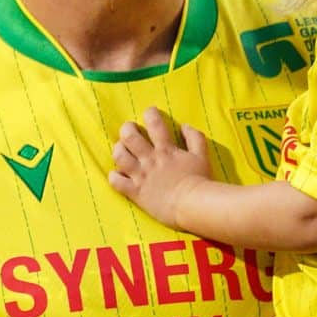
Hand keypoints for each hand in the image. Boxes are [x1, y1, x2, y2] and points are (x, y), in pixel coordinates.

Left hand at [109, 107, 214, 223]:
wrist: (193, 204)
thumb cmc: (200, 180)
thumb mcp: (202, 156)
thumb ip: (195, 138)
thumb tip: (184, 126)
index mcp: (166, 149)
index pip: (155, 124)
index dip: (150, 114)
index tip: (150, 112)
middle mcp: (150, 159)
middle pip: (130, 136)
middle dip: (127, 128)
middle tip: (130, 129)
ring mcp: (140, 175)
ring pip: (119, 156)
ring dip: (118, 150)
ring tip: (121, 149)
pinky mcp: (135, 191)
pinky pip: (116, 181)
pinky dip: (113, 176)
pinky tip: (116, 174)